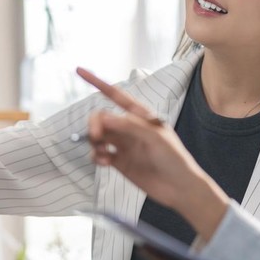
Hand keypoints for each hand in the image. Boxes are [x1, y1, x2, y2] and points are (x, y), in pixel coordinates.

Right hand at [76, 67, 229, 239]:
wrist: (180, 188)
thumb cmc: (175, 158)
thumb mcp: (156, 137)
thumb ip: (129, 126)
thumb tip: (104, 118)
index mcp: (141, 115)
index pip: (115, 95)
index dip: (97, 82)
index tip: (79, 70)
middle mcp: (130, 128)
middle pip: (101, 118)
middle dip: (94, 124)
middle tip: (96, 137)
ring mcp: (124, 145)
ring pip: (98, 136)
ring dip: (94, 142)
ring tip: (102, 153)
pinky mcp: (119, 162)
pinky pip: (99, 154)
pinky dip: (96, 156)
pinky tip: (104, 162)